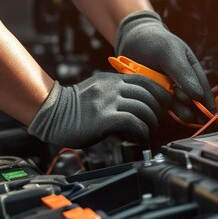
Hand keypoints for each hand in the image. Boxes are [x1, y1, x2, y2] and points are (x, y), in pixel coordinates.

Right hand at [27, 72, 172, 147]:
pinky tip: (141, 138)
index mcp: (111, 79)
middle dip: (160, 109)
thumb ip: (114, 92)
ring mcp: (108, 102)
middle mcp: (112, 87)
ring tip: (150, 131)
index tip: (166, 105)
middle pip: (149, 94)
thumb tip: (136, 104)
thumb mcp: (96, 91)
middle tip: (160, 122)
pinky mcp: (105, 118)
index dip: (161, 93)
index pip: (146, 80)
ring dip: (152, 122)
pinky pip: (134, 122)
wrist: (51, 114)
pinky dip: (142, 131)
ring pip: (144, 108)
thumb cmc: (73, 108)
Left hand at [115, 10, 214, 120]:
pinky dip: (157, 106)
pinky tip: (154, 99)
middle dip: (189, 106)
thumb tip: (197, 95)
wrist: (132, 39)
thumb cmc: (156, 41)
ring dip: (174, 108)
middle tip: (179, 95)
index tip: (211, 117)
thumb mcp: (170, 51)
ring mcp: (166, 92)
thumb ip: (182, 72)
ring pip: (174, 108)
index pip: (203, 92)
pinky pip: (157, 107)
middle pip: (190, 104)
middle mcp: (181, 85)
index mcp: (192, 73)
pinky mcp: (152, 96)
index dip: (208, 105)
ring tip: (169, 96)